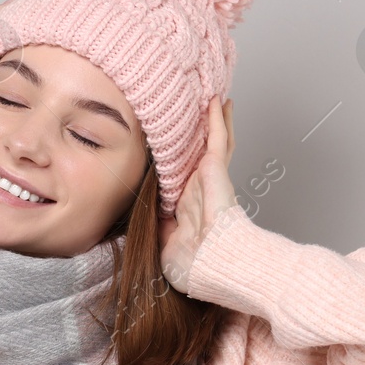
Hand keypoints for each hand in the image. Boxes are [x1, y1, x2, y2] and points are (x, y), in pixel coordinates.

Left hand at [159, 95, 238, 293]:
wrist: (212, 265)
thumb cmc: (195, 265)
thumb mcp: (166, 245)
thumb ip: (158, 227)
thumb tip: (147, 215)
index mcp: (188, 207)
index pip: (182, 178)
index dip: (180, 163)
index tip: (174, 149)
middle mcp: (200, 188)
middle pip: (200, 154)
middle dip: (200, 135)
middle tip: (199, 113)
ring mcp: (209, 177)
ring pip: (212, 141)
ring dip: (213, 120)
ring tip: (213, 99)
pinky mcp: (215, 169)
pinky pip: (216, 137)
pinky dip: (215, 118)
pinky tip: (215, 100)